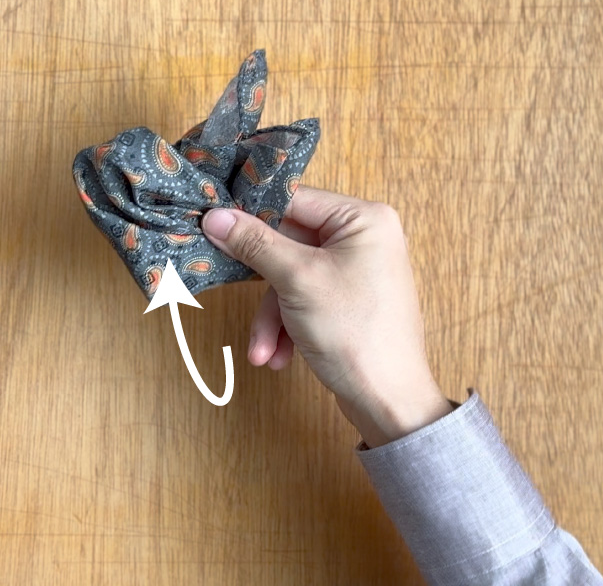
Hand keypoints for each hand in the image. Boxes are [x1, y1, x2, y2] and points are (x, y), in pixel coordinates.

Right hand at [202, 186, 454, 447]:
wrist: (388, 402)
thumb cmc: (354, 333)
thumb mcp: (296, 281)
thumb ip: (255, 243)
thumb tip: (216, 215)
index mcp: (363, 219)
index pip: (294, 200)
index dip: (252, 216)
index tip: (214, 227)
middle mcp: (364, 238)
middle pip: (289, 244)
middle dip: (263, 288)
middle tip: (235, 296)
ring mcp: (357, 271)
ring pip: (291, 278)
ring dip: (271, 317)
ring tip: (263, 352)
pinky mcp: (348, 301)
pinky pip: (305, 300)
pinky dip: (287, 327)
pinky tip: (280, 356)